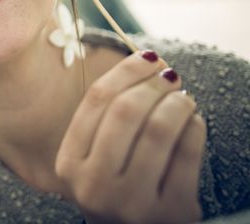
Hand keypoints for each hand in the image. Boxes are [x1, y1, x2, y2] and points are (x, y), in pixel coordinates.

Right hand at [55, 51, 205, 223]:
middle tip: (170, 76)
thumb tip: (146, 61)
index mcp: (69, 164)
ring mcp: (131, 203)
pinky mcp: (170, 213)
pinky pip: (187, 154)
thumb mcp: (93, 161)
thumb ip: (105, 120)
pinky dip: (194, 127)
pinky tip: (193, 121)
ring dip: (177, 102)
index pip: (96, 100)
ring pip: (158, 129)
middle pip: (125, 110)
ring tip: (183, 98)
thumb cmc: (114, 190)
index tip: (148, 56)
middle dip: (153, 84)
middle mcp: (94, 185)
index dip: (126, 71)